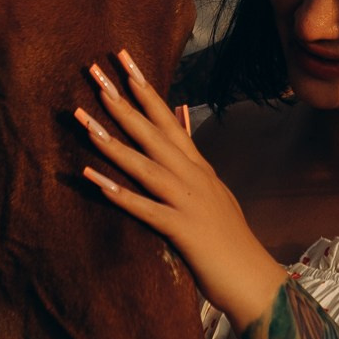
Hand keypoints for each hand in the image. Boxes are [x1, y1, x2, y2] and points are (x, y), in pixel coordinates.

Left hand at [76, 51, 284, 326]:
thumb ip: (192, 152)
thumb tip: (180, 112)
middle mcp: (194, 176)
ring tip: (84, 119)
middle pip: (153, 132)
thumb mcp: (213, 187)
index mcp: (198, 166)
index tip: (121, 60)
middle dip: (122, 101)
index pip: (167, 118)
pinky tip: (92, 179)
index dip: (144, 88)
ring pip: (146, 165)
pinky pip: (145, 208)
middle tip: (94, 72)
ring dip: (113, 142)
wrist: (254, 278)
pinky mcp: (183, 230)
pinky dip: (119, 192)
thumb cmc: (229, 237)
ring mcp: (190, 201)